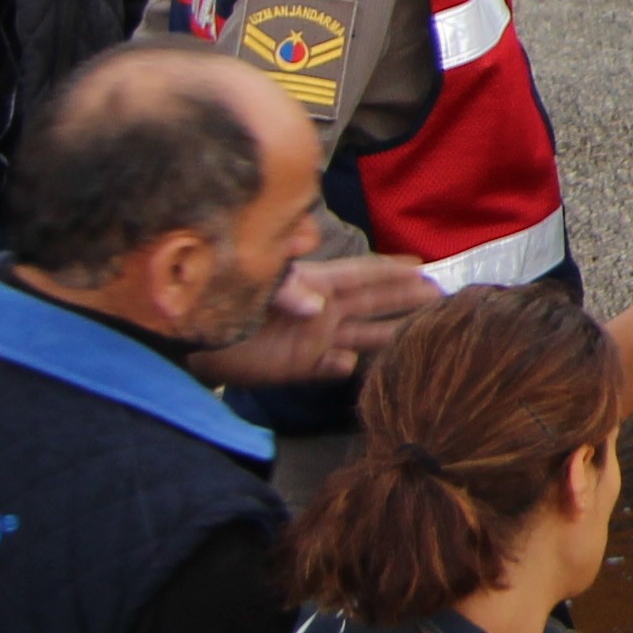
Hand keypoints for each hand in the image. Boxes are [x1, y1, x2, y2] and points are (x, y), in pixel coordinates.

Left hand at [189, 250, 437, 390]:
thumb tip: (319, 307)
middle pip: (373, 302)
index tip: (423, 265)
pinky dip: (345, 365)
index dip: (392, 269)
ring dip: (392, 332)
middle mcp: (322, 309)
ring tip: (425, 332)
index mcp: (316, 284)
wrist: (189, 343)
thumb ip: (289, 293)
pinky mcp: (302, 366)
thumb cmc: (227, 305)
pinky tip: (353, 363)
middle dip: (406, 298)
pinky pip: (334, 365)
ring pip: (363, 333)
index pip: (362, 273)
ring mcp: (314, 338)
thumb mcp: (258, 289)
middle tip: (442, 297)